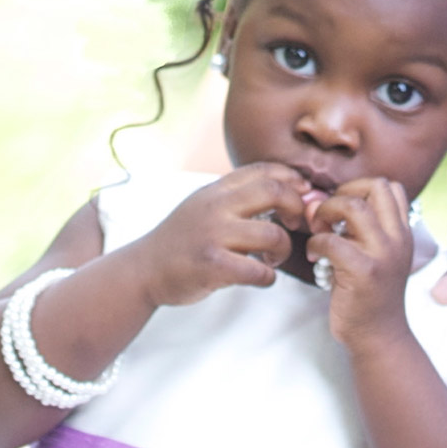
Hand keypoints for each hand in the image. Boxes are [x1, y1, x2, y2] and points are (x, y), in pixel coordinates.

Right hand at [134, 162, 307, 306]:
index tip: (303, 194)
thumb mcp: (202, 205)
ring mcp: (213, 235)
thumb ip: (235, 197)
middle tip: (297, 224)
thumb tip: (284, 190)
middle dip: (296, 208)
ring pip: (272, 234)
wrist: (143, 269)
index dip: (292, 178)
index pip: (263, 170)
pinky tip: (262, 277)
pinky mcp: (213, 265)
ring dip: (283, 249)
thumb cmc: (180, 241)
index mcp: (215, 190)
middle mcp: (215, 207)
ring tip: (273, 257)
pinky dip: (268, 277)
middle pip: (274, 192)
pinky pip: (258, 271)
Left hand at [306, 177, 413, 348]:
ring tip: (317, 231)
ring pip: (353, 207)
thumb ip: (353, 229)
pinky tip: (314, 256)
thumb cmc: (367, 295)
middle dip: (341, 193)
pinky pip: (332, 241)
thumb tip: (314, 202)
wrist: (378, 337)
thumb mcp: (370, 255)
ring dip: (326, 213)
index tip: (338, 209)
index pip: (388, 185)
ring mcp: (384, 254)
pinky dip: (315, 243)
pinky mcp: (364, 272)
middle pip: (374, 186)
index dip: (356, 188)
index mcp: (402, 232)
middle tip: (325, 217)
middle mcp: (398, 238)